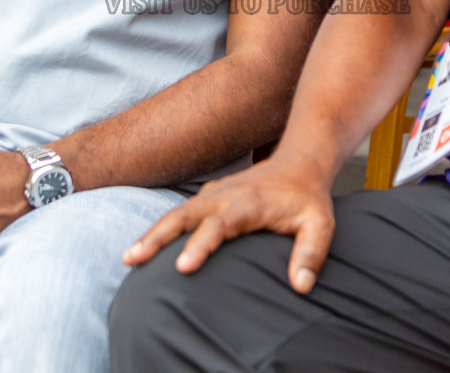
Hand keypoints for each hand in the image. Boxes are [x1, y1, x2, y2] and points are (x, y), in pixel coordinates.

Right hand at [122, 156, 335, 293]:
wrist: (299, 163)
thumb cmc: (308, 199)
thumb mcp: (320, 224)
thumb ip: (311, 253)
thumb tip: (301, 286)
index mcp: (249, 203)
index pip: (220, 225)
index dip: (200, 245)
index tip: (182, 267)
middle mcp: (225, 196)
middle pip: (185, 216)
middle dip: (158, 237)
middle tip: (134, 259)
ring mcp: (213, 195)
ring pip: (176, 213)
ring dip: (151, 233)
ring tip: (129, 258)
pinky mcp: (208, 198)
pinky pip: (179, 212)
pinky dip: (159, 228)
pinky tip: (143, 247)